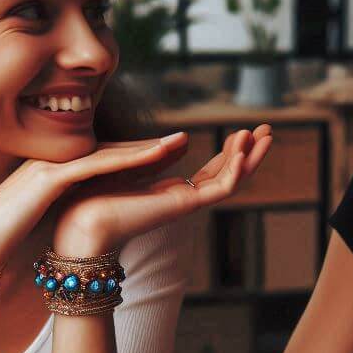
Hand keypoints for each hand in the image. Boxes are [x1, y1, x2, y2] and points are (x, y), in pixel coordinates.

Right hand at [0, 134, 190, 284]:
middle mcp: (49, 161)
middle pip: (107, 150)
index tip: (161, 155)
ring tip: (177, 143)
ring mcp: (48, 167)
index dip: (132, 156)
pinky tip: (152, 157)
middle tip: (180, 141)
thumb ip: (51, 209)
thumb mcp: (31, 218)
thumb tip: (71, 217)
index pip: (97, 160)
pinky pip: (95, 165)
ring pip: (106, 152)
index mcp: (46, 171)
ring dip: (143, 147)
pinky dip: (126, 160)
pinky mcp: (48, 179)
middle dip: (145, 146)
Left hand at [52, 125, 273, 256]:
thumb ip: (160, 154)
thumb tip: (185, 140)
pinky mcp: (183, 206)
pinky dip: (234, 172)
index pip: (212, 172)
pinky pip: (219, 190)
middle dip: (250, 152)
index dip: (231, 152)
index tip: (245, 130)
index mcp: (171, 192)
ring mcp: (186, 204)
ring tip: (265, 133)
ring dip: (249, 157)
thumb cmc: (94, 197)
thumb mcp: (133, 164)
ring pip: (231, 181)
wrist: (82, 223)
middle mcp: (183, 199)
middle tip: (269, 129)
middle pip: (228, 176)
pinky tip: (244, 152)